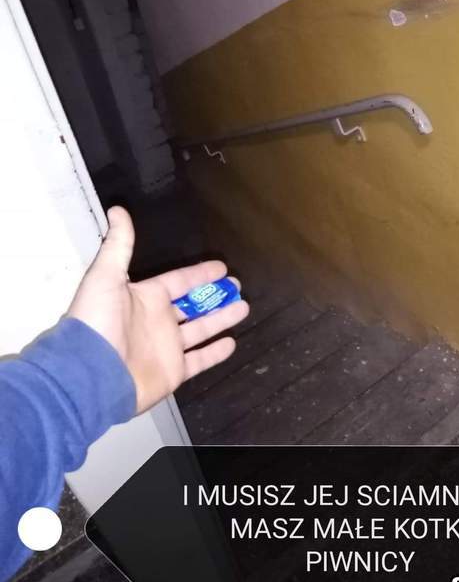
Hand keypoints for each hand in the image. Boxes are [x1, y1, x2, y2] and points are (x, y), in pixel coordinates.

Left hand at [68, 206, 248, 412]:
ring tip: (244, 307)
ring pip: (202, 329)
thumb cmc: (99, 321)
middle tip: (237, 287)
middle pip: (194, 304)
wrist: (92, 372)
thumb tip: (117, 209)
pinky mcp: (174, 371)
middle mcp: (159, 320)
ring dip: (222, 318)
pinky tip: (232, 342)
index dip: (200, 274)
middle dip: (215, 295)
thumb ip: (118, 245)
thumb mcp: (105, 276)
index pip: (179, 281)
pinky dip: (215, 352)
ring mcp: (168, 346)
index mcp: (146, 297)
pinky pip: (199, 360)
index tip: (222, 267)